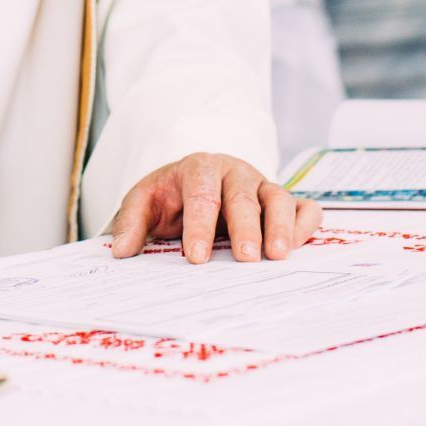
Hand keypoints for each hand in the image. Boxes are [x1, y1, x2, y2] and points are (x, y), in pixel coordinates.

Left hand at [109, 153, 321, 263]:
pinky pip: (304, 207)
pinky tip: (299, 247)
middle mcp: (234, 172)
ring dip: (280, 226)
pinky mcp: (283, 200)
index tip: (197, 257)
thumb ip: (131, 222)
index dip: (199, 226)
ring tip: (278, 256)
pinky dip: (305, 224)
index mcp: (198, 168)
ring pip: (278, 198)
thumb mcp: (144, 202)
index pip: (201, 194)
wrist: (192, 183)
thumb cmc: (170, 196)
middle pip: (243, 196)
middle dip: (245, 227)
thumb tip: (120, 251)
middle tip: (246, 258)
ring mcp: (262, 184)